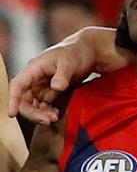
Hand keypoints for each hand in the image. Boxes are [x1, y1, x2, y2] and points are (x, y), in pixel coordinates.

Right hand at [8, 27, 130, 123]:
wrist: (89, 52)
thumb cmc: (77, 52)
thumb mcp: (70, 61)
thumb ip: (63, 75)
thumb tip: (56, 87)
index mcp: (34, 68)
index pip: (17, 85)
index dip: (12, 100)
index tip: (12, 113)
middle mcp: (35, 78)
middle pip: (24, 99)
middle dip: (32, 112)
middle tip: (48, 119)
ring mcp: (42, 86)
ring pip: (33, 105)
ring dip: (40, 114)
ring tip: (54, 118)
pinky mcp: (51, 92)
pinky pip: (44, 105)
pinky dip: (48, 112)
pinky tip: (57, 115)